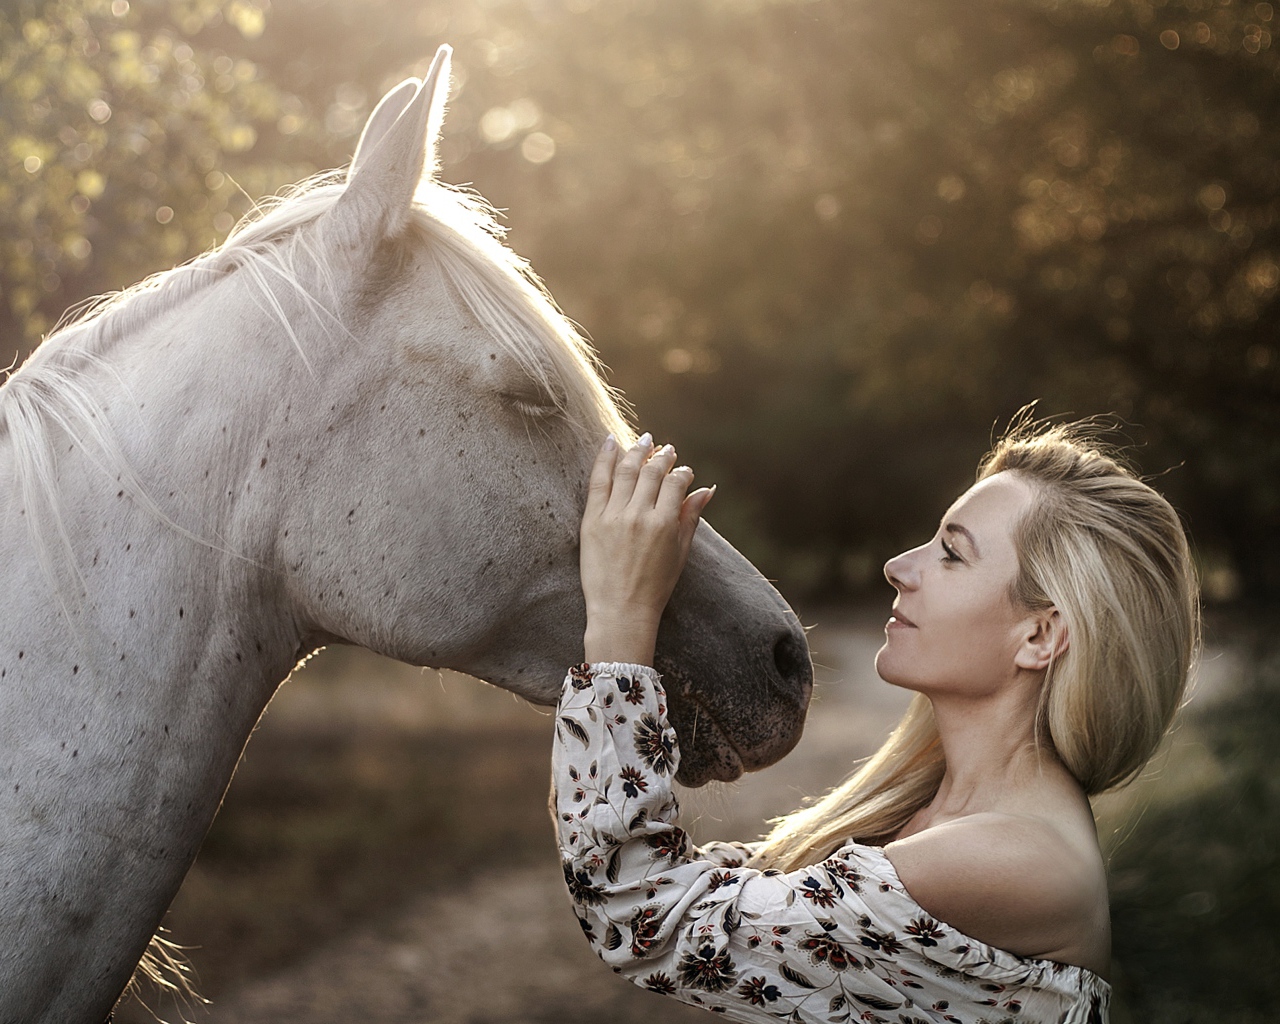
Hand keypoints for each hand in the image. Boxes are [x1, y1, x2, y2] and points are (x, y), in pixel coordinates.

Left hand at [579, 433, 715, 665]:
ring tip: (644, 441)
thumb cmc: (654, 587)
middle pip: (652, 472)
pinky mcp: (592, 520)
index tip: (683, 470)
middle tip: (666, 448)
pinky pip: (598, 480)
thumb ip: (690, 518)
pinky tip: (610, 442)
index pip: (676, 483)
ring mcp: (613, 516)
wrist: (620, 611)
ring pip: (626, 470)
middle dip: (661, 456)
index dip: (682, 472)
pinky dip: (604, 458)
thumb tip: (707, 490)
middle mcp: (639, 515)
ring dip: (636, 451)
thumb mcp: (680, 553)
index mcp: (664, 524)